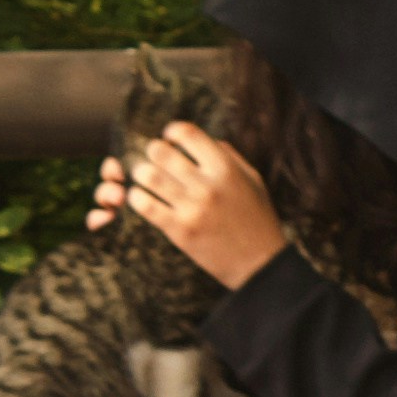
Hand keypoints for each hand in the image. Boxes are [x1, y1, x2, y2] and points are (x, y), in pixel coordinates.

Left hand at [99, 121, 287, 289]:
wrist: (260, 264)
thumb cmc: (257, 220)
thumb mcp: (252, 181)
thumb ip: (229, 157)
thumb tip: (206, 139)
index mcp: (225, 169)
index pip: (188, 133)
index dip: (172, 131)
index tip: (170, 139)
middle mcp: (208, 185)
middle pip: (161, 152)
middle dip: (153, 151)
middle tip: (154, 160)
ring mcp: (192, 208)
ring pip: (148, 176)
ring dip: (141, 173)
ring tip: (145, 178)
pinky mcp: (179, 231)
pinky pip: (144, 205)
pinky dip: (136, 198)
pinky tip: (142, 198)